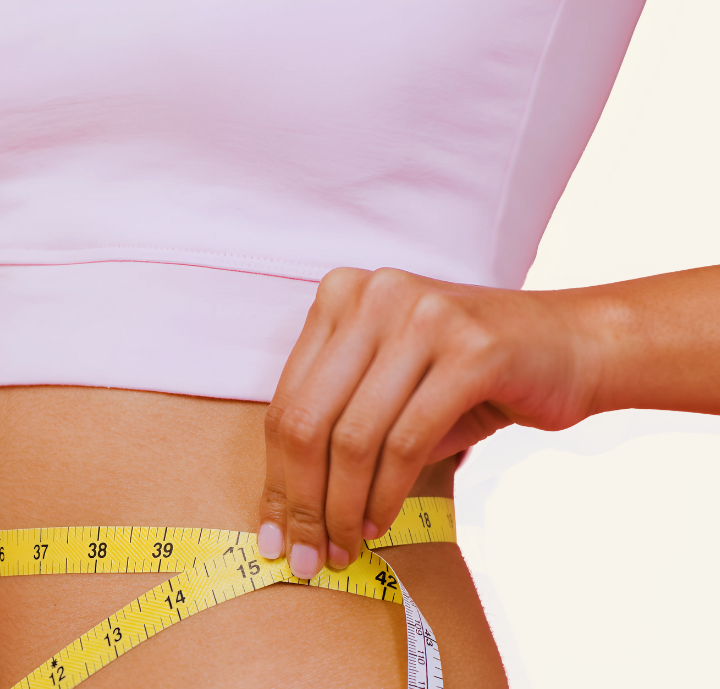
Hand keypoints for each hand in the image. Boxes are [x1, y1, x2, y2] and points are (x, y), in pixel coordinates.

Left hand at [257, 267, 602, 577]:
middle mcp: (375, 294)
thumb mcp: (392, 388)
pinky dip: (386, 493)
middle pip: (308, 419)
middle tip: (303, 554)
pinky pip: (405, 441)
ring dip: (342, 506)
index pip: (286, 400)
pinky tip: (379, 523)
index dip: (275, 475)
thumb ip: (338, 427)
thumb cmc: (474, 379)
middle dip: (301, 500)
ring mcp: (422, 317)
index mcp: (342, 294)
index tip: (271, 531)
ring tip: (343, 546)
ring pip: (353, 436)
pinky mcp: (470, 351)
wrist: (577, 347)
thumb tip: (287, 512)